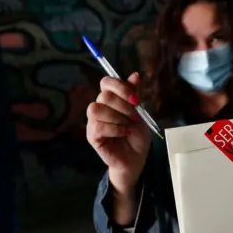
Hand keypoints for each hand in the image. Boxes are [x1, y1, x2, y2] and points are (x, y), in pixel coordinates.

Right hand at [86, 72, 150, 194]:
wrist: (137, 157)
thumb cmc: (137, 135)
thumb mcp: (140, 113)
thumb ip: (135, 94)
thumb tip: (135, 74)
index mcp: (111, 99)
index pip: (106, 82)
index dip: (121, 88)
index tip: (136, 100)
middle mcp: (100, 107)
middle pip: (103, 96)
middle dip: (124, 107)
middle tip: (135, 119)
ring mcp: (93, 122)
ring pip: (96, 109)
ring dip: (117, 117)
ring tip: (128, 127)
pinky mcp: (92, 136)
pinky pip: (98, 126)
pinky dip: (115, 129)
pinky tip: (124, 133)